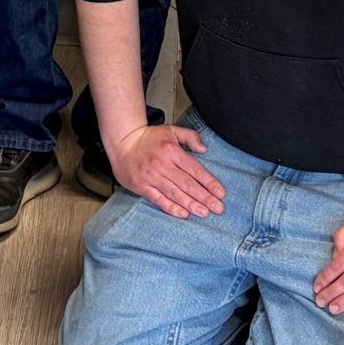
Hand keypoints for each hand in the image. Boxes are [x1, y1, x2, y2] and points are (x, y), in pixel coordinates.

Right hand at [110, 122, 225, 219]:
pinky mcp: (141, 186)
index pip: (195, 169)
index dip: (209, 182)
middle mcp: (162, 164)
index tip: (221, 193)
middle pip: (187, 184)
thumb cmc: (149, 138)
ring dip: (191, 204)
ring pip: (174, 193)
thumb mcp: (171, 130)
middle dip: (205, 197)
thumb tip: (204, 149)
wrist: (122, 143)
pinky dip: (171, 208)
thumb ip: (190, 137)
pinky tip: (183, 214)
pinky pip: (158, 199)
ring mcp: (151, 176)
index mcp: (172, 150)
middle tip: (218, 208)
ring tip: (204, 213)